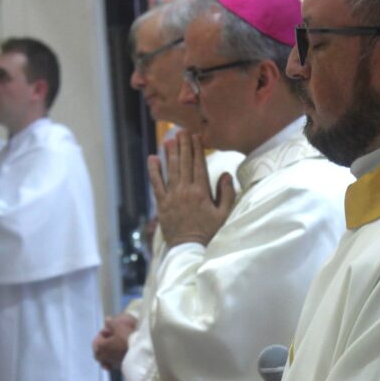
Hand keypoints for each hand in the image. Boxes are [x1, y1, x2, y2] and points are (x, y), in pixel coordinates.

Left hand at [92, 314, 137, 369]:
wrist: (140, 352)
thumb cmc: (128, 338)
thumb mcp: (119, 326)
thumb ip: (111, 323)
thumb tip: (106, 320)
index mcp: (102, 346)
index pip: (96, 342)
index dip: (100, 336)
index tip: (105, 332)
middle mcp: (104, 356)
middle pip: (97, 355)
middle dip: (100, 349)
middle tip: (105, 343)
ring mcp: (112, 363)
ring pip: (104, 361)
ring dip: (106, 356)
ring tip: (111, 351)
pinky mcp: (120, 367)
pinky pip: (112, 365)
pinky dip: (112, 362)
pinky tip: (117, 359)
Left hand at [148, 132, 235, 248]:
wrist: (189, 249)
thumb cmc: (209, 233)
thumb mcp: (224, 215)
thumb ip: (227, 194)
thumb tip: (226, 174)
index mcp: (201, 192)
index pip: (199, 165)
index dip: (197, 149)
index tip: (196, 136)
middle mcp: (185, 191)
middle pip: (184, 163)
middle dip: (183, 146)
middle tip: (182, 131)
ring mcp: (172, 197)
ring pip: (170, 170)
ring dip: (170, 153)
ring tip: (169, 139)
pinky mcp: (161, 204)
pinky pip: (156, 184)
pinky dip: (154, 171)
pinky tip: (152, 158)